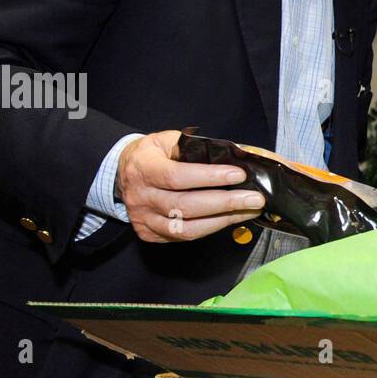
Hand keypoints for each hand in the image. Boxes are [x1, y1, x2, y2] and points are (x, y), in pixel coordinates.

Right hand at [117, 130, 266, 242]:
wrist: (122, 172)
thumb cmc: (153, 154)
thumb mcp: (169, 140)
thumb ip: (198, 147)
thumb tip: (239, 153)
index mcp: (144, 168)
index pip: (177, 176)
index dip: (210, 177)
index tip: (239, 175)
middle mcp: (141, 197)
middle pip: (185, 206)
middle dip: (225, 203)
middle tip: (255, 199)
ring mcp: (144, 219)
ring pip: (186, 228)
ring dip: (223, 220)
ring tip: (248, 211)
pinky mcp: (150, 234)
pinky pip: (183, 236)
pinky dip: (210, 229)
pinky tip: (229, 220)